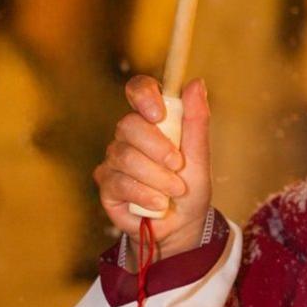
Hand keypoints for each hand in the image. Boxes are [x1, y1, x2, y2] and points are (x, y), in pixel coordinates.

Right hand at [94, 76, 213, 259]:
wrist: (181, 224)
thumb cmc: (190, 185)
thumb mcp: (200, 154)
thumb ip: (196, 119)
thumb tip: (196, 82)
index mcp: (153, 120)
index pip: (139, 90)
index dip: (144, 95)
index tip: (158, 113)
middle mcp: (129, 136)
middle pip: (129, 125)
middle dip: (158, 148)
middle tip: (178, 165)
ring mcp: (115, 159)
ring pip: (126, 157)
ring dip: (157, 177)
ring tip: (174, 191)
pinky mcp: (106, 184)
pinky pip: (120, 183)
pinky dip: (145, 195)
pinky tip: (158, 204)